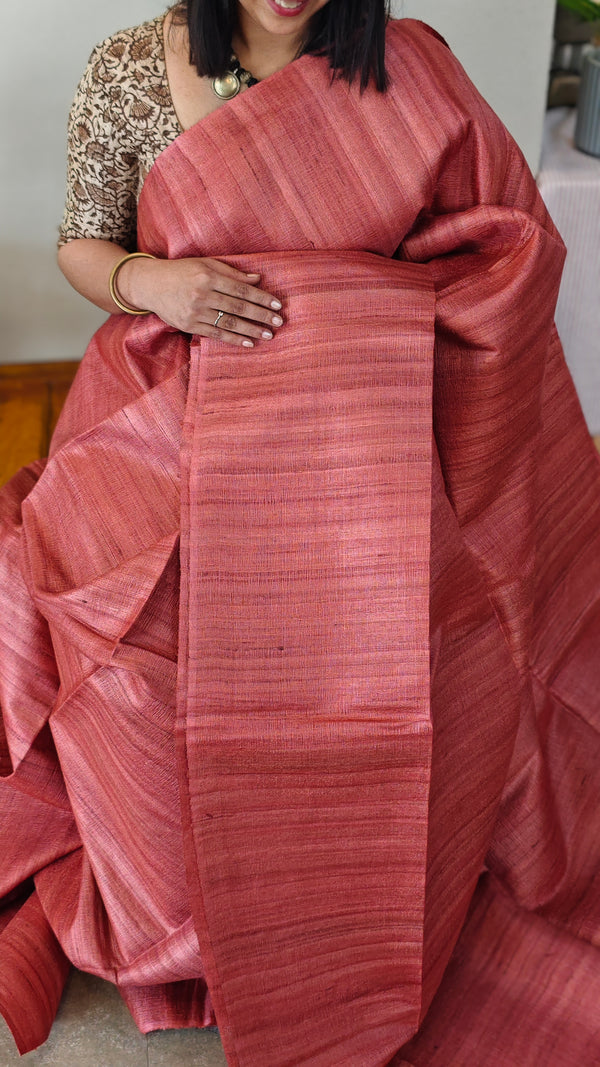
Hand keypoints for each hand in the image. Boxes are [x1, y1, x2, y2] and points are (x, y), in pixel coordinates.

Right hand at [118, 256, 283, 346]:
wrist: (150, 284)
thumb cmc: (181, 271)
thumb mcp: (205, 264)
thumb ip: (232, 272)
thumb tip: (258, 279)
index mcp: (207, 275)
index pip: (240, 289)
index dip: (261, 298)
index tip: (277, 305)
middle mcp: (201, 294)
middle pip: (237, 307)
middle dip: (261, 316)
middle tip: (279, 322)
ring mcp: (194, 311)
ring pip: (228, 323)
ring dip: (251, 330)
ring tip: (269, 334)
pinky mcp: (188, 325)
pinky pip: (216, 334)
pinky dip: (234, 339)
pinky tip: (249, 343)